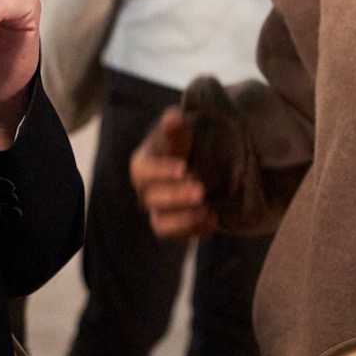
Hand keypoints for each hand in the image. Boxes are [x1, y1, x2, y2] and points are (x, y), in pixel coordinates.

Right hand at [131, 107, 217, 238]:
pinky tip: (214, 219)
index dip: (160, 171)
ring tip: (207, 209)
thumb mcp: (181, 132)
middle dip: (176, 196)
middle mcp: (147, 191)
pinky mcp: (175, 227)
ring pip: (161, 224)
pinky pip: (179, 237)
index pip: (142, 170)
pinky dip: (196, 229)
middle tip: (200, 190)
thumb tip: (172, 118)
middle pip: (152, 199)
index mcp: (143, 165)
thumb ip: (176, 128)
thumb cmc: (184, 144)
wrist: (200, 162)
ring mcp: (159, 212)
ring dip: (184, 218)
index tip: (183, 167)